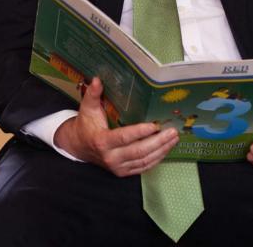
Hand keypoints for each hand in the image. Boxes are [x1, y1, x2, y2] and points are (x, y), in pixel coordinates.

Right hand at [53, 77, 178, 176]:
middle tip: (172, 131)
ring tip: (174, 139)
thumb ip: (93, 94)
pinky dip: (156, 159)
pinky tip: (165, 149)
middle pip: (139, 151)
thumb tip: (98, 79)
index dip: (140, 132)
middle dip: (158, 142)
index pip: (124, 137)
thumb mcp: (87, 108)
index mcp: (102, 141)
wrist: (78, 146)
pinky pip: (143, 167)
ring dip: (161, 150)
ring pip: (144, 161)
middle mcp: (110, 157)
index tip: (155, 125)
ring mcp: (117, 167)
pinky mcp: (123, 172)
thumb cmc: (85, 124)